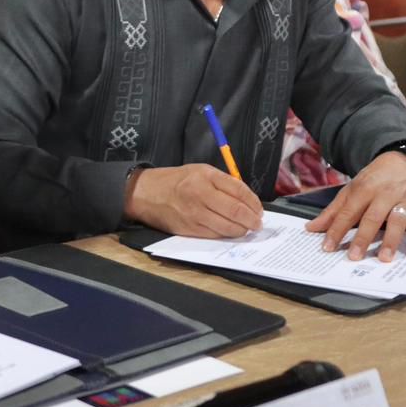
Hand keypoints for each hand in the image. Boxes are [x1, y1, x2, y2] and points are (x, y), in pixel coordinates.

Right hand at [125, 164, 262, 237]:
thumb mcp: (200, 171)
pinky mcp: (188, 229)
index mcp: (205, 176)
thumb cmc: (175, 180)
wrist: (146, 193)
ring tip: (247, 229)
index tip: (259, 209)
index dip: (254, 203)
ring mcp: (194, 214)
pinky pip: (214, 235)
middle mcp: (200, 195)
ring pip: (227, 227)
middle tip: (258, 223)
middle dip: (252, 220)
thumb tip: (247, 200)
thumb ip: (223, 183)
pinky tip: (230, 231)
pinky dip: (226, 234)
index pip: (239, 191)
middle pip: (236, 211)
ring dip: (242, 230)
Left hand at [305, 151, 405, 262]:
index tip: (328, 247)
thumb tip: (311, 228)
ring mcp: (402, 202)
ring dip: (391, 240)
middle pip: (372, 218)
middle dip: (363, 238)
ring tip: (384, 258)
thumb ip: (333, 211)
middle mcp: (383, 195)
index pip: (347, 212)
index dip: (337, 230)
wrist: (403, 161)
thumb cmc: (374, 179)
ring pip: (397, 222)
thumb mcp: (351, 189)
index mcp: (363, 190)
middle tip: (354, 257)